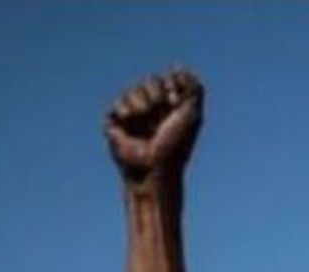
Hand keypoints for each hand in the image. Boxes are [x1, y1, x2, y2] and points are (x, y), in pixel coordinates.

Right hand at [105, 69, 203, 184]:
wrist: (152, 169)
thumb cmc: (175, 146)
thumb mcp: (192, 115)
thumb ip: (193, 88)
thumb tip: (178, 66)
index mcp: (171, 108)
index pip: (168, 80)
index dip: (171, 87)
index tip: (174, 102)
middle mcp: (152, 110)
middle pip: (150, 80)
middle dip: (155, 94)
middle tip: (159, 112)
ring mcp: (134, 116)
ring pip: (132, 90)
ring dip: (140, 103)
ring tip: (144, 121)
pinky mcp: (116, 123)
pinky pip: (117, 104)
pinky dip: (125, 111)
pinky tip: (129, 122)